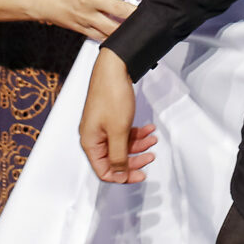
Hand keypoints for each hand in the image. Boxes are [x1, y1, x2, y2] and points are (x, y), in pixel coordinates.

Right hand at [26, 0, 142, 41]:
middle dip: (139, 13)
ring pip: (117, 29)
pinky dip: (111, 37)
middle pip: (128, 11)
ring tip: (131, 25)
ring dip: (127, 28)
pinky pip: (102, 37)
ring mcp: (88, 16)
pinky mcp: (82, 29)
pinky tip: (117, 34)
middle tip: (142, 11)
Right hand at [79, 49, 156, 183]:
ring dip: (138, 144)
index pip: (104, 171)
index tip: (140, 174)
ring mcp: (101, 126)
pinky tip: (148, 128)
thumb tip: (119, 175)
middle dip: (134, 159)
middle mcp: (93, 136)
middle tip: (150, 157)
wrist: (114, 67)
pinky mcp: (109, 117)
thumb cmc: (112, 95)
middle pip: (114, 159)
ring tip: (153, 139)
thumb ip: (119, 156)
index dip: (123, 176)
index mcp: (90, 142)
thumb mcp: (118, 131)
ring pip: (121, 145)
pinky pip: (123, 132)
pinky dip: (136, 132)